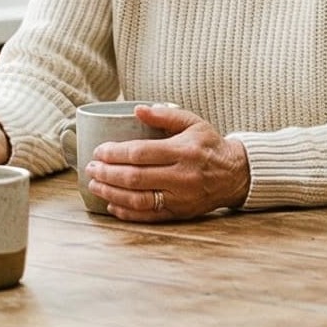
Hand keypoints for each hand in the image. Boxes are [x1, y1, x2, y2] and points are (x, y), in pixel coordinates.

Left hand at [84, 104, 249, 222]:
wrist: (236, 174)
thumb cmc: (210, 145)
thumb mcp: (193, 122)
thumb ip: (165, 114)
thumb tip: (136, 109)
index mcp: (183, 151)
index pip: (141, 153)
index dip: (115, 153)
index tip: (99, 151)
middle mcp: (181, 177)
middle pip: (135, 177)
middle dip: (107, 173)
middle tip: (91, 168)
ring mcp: (180, 198)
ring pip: (139, 200)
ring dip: (112, 194)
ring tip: (95, 185)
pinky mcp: (180, 213)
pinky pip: (149, 216)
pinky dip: (127, 213)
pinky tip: (111, 206)